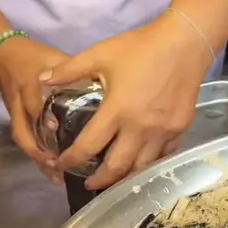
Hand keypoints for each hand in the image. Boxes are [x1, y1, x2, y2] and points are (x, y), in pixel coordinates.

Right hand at [0, 37, 67, 182]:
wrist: (6, 55)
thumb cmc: (37, 57)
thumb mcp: (55, 58)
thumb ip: (76, 72)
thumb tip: (105, 88)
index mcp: (32, 86)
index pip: (36, 104)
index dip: (44, 119)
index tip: (55, 130)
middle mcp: (22, 104)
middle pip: (26, 131)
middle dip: (41, 151)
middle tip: (61, 166)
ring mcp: (17, 114)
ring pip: (24, 140)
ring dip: (39, 160)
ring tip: (57, 177)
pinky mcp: (17, 120)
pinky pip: (25, 141)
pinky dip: (37, 157)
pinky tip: (51, 172)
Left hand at [42, 15, 211, 190]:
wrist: (185, 43)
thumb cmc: (141, 48)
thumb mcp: (101, 54)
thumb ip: (69, 69)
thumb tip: (43, 80)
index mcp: (117, 111)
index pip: (88, 146)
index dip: (71, 159)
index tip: (62, 163)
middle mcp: (140, 128)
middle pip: (117, 167)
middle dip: (100, 181)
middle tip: (89, 184)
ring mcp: (163, 131)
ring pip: (142, 167)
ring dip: (125, 177)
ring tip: (114, 179)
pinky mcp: (180, 129)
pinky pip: (163, 155)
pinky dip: (150, 162)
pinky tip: (142, 162)